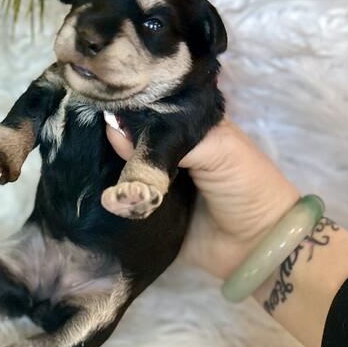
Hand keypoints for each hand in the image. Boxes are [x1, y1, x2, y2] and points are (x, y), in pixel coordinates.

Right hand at [106, 119, 299, 278]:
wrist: (258, 245)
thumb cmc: (247, 186)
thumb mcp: (216, 148)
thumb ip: (169, 140)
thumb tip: (114, 129)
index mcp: (187, 127)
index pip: (152, 109)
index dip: (130, 106)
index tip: (105, 102)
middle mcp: (168, 151)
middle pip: (130, 138)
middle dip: (112, 136)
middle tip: (93, 135)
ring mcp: (154, 182)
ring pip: (121, 168)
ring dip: (107, 166)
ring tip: (89, 159)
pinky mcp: (145, 212)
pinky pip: (121, 202)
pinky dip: (111, 197)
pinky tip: (94, 186)